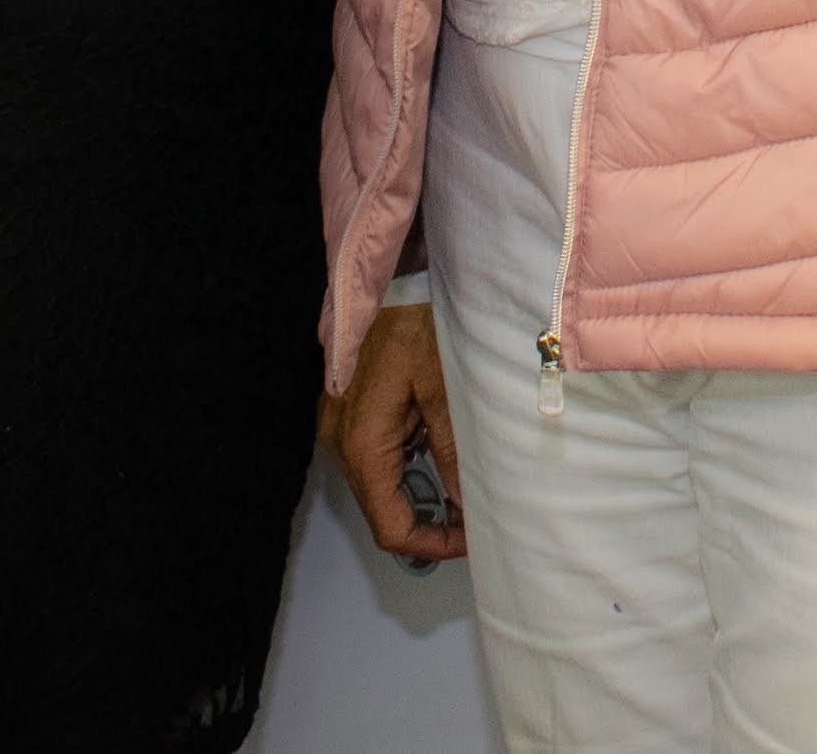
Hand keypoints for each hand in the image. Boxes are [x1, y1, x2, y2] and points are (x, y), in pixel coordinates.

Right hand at [329, 300, 467, 563]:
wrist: (390, 272)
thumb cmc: (416, 322)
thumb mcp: (444, 390)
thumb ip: (452, 454)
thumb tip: (467, 506)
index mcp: (363, 444)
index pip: (390, 527)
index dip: (433, 545)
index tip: (472, 539)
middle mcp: (341, 442)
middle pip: (383, 510)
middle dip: (430, 521)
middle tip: (477, 515)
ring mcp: (340, 425)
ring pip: (380, 484)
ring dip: (421, 491)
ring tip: (466, 484)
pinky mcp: (348, 409)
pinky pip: (377, 454)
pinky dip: (409, 463)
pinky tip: (442, 447)